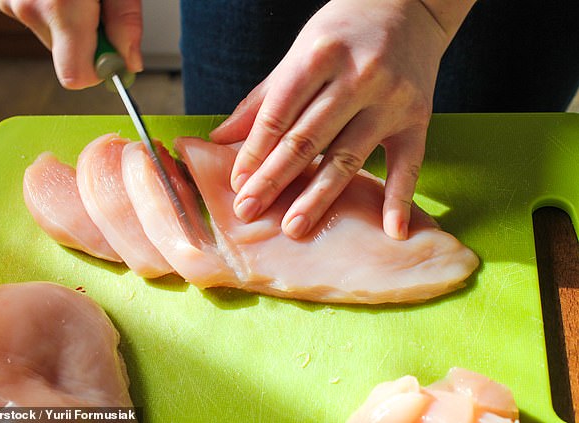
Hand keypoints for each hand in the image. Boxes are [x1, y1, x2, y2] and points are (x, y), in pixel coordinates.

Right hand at [0, 0, 142, 88]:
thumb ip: (126, 23)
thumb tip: (130, 64)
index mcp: (61, 9)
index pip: (77, 78)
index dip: (99, 72)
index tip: (113, 54)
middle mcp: (30, 10)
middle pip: (68, 59)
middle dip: (88, 42)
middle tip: (97, 9)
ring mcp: (11, 4)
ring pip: (52, 40)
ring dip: (69, 24)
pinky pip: (37, 21)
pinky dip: (51, 12)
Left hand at [210, 0, 469, 239]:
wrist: (410, 4)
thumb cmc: (343, 30)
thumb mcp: (299, 52)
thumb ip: (264, 98)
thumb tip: (221, 138)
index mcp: (319, 54)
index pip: (278, 114)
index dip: (254, 153)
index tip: (238, 186)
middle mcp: (357, 76)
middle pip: (306, 140)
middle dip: (274, 180)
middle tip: (249, 212)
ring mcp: (391, 99)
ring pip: (347, 157)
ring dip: (319, 197)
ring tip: (294, 227)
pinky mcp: (419, 117)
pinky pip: (409, 163)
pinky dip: (400, 198)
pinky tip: (390, 230)